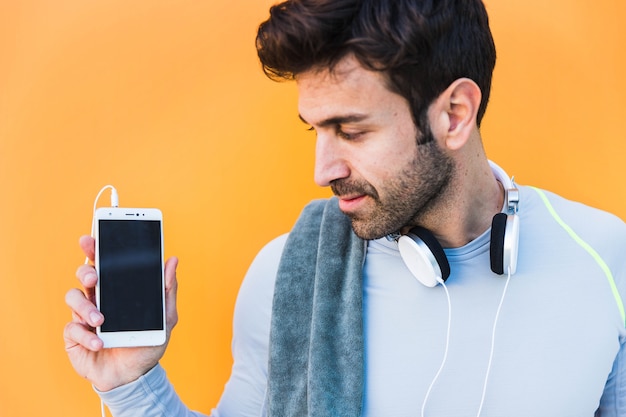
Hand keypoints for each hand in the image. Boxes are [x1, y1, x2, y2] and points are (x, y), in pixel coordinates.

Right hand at [63, 235, 178, 391]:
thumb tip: (172, 260)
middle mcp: (98, 298)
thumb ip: (167, 289)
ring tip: (100, 320)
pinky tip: (100, 342)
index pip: (105, 263)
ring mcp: (84, 316)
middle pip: (84, 274)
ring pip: (73, 297)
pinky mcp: (75, 336)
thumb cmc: (146, 343)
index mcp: (117, 289)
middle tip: (94, 278)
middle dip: (86, 271)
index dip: (95, 249)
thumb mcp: (165, 317)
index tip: (92, 239)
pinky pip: (72, 328)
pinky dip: (86, 335)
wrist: (134, 376)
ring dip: (85, 307)